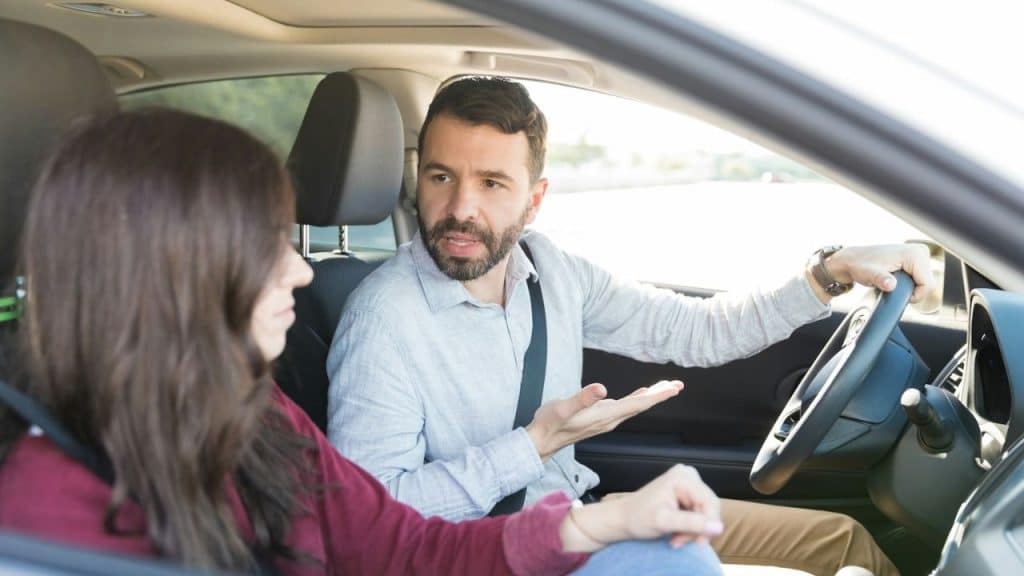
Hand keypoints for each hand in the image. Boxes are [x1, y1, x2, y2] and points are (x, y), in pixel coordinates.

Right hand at [526, 380, 682, 460]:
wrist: (542, 440)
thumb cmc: (551, 423)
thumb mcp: (564, 408)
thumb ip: (582, 399)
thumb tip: (601, 389)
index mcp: (605, 416)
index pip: (637, 404)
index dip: (656, 396)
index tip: (673, 388)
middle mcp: (610, 419)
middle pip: (641, 406)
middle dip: (660, 395)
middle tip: (678, 385)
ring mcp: (606, 419)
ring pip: (635, 406)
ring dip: (651, 397)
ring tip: (665, 387)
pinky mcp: (600, 417)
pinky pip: (626, 407)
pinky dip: (637, 399)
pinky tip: (641, 394)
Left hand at [559, 464, 722, 552]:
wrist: (623, 518)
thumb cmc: (638, 517)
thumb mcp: (664, 522)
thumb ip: (691, 524)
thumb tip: (719, 527)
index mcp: (683, 477)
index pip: (710, 502)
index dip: (708, 525)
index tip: (699, 544)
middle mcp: (688, 475)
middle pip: (708, 508)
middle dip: (697, 529)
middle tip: (679, 542)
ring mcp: (688, 482)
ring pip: (705, 513)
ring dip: (692, 531)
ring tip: (675, 539)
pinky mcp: (687, 492)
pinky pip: (699, 513)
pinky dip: (689, 527)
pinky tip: (676, 533)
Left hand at [810, 243, 935, 302]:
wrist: (854, 259)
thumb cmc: (860, 265)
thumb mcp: (870, 274)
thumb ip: (882, 280)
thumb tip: (891, 285)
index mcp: (915, 254)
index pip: (928, 285)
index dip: (914, 295)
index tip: (896, 292)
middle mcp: (921, 252)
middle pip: (928, 284)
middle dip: (911, 291)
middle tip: (891, 286)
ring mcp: (920, 255)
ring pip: (924, 283)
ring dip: (909, 287)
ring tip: (892, 281)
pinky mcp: (916, 260)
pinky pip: (920, 279)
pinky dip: (909, 283)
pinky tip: (896, 280)